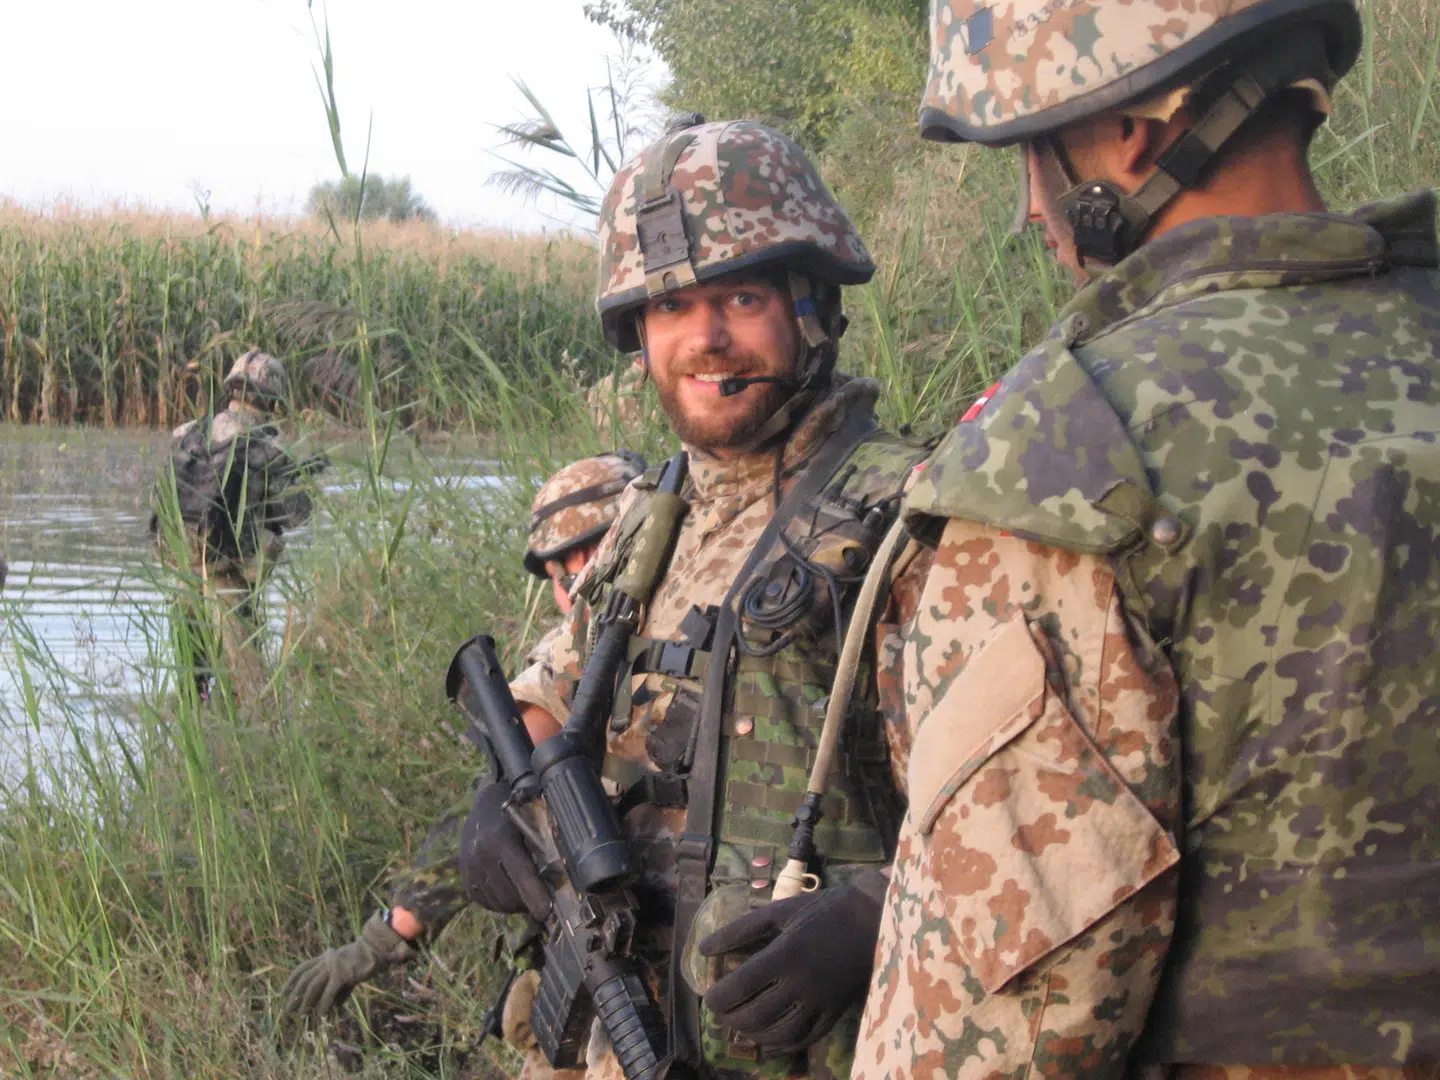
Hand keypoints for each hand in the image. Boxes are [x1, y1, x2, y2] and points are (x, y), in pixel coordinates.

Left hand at [283, 911, 417, 1017]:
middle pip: (305, 978)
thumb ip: (338, 986)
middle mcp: (326, 960)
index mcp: (325, 957)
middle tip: (288, 1008)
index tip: (283, 992)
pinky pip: (329, 992)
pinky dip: (324, 1004)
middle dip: (295, 995)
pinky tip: (322, 1014)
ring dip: (306, 1002)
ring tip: (302, 1014)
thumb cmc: (364, 959)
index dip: (291, 980)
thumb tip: (333, 1006)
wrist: (376, 949)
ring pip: (313, 986)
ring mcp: (333, 966)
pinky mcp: (342, 974)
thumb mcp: (346, 969)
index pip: (303, 968)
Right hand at [460, 782, 550, 920]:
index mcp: (501, 838)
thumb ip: (545, 849)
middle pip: (508, 895)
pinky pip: (483, 900)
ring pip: (496, 902)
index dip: (535, 896)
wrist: (487, 802)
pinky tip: (510, 892)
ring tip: (527, 896)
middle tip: (543, 902)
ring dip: (513, 905)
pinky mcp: (464, 874)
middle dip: (527, 904)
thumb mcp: (533, 823)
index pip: (521, 874)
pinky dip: (498, 902)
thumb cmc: (519, 811)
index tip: (546, 913)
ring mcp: (469, 866)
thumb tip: (561, 881)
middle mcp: (481, 853)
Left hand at [699, 869, 887, 1053]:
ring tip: (740, 1024)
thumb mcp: (779, 911)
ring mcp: (820, 1002)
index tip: (708, 994)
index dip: (716, 997)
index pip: (739, 988)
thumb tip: (703, 948)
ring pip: (778, 1034)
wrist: (874, 917)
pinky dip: (782, 1045)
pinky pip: (805, 1039)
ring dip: (752, 1034)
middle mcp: (801, 984)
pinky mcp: (835, 1011)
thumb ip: (740, 930)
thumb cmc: (824, 909)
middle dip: (730, 1018)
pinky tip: (769, 1040)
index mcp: (784, 955)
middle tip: (721, 1010)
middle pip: (754, 1016)